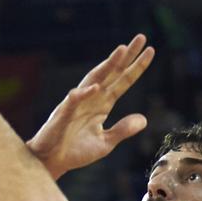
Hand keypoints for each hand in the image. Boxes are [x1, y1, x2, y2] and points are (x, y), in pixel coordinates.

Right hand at [28, 35, 153, 178]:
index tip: (150, 50)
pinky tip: (96, 87)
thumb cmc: (75, 151)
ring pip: (94, 80)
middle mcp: (91, 99)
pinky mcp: (63, 115)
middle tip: (141, 37)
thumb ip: (122, 130)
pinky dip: (84, 94)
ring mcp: (77, 105)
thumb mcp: (105, 143)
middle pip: (111, 73)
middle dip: (125, 56)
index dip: (136, 67)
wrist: (51, 162)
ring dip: (107, 65)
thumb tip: (143, 119)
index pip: (122, 81)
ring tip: (122, 51)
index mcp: (102, 104)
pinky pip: (73, 102)